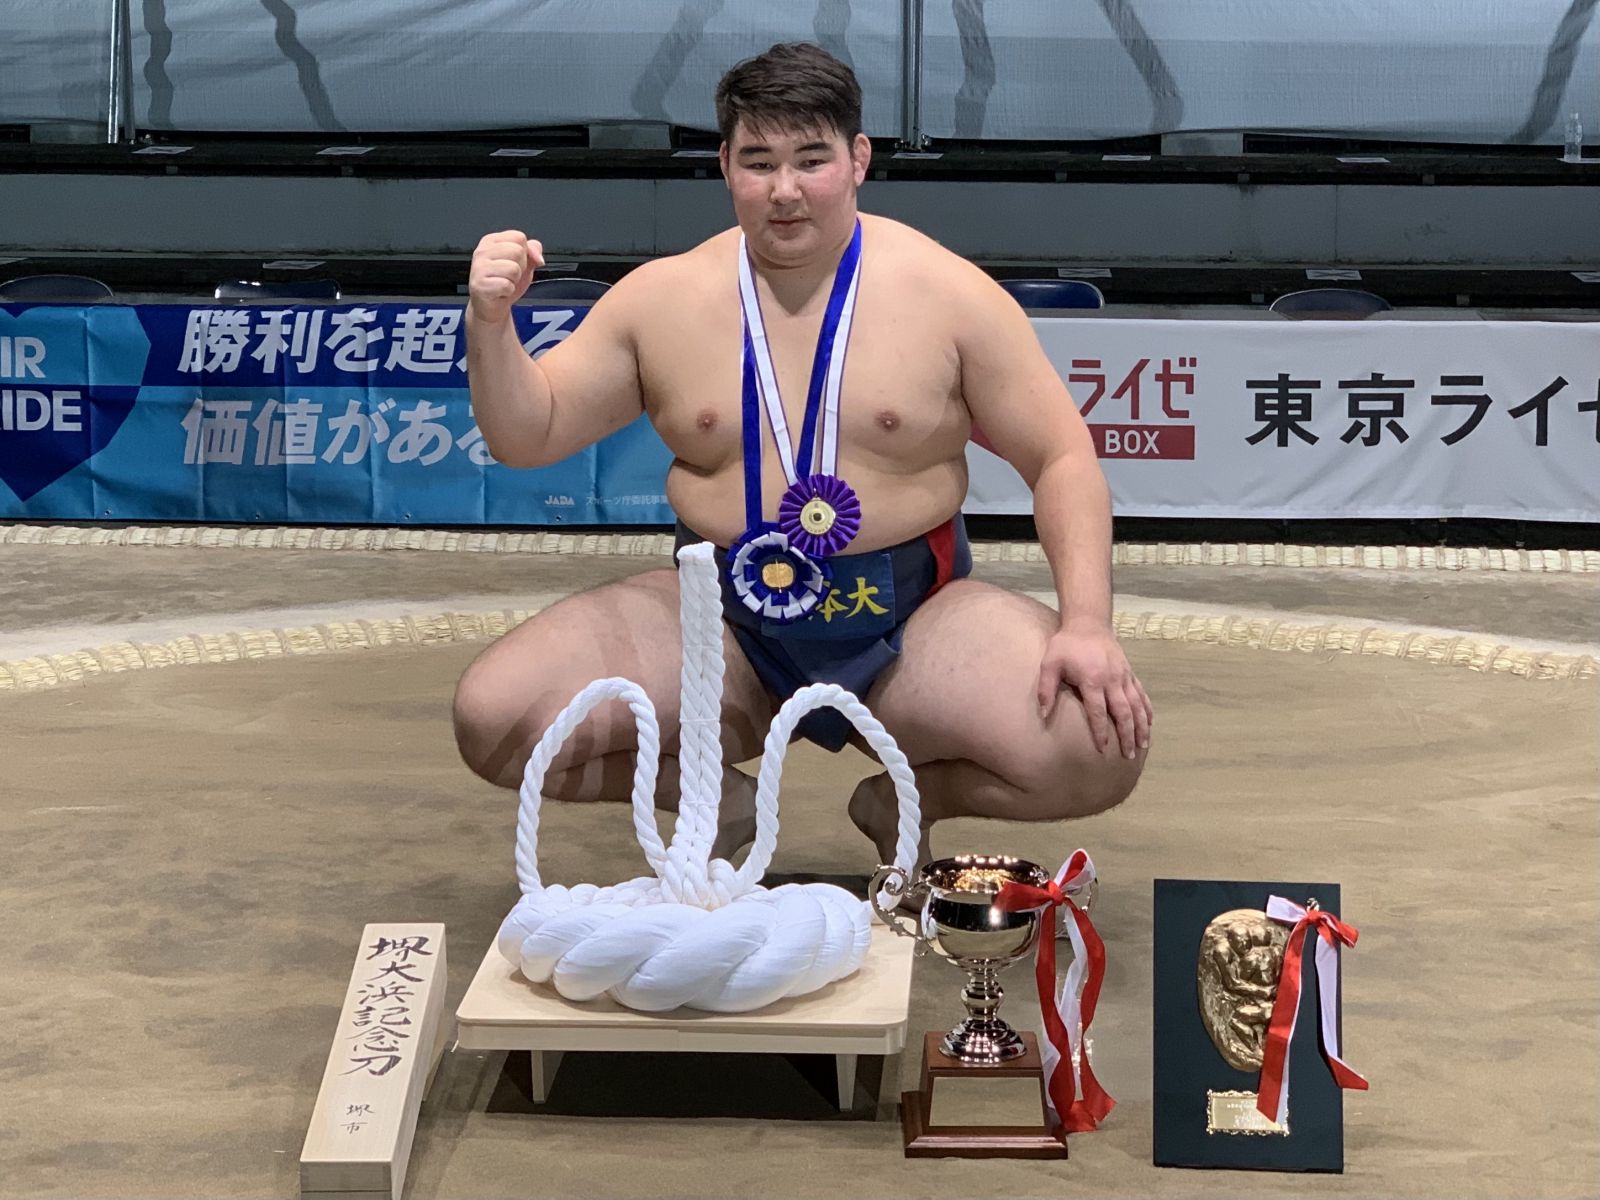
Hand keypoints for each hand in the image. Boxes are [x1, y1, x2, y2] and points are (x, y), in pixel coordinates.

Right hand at [467, 230, 542, 324]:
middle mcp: (482, 251)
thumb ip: (533, 250)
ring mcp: (479, 267)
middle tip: (509, 275)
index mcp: (491, 240)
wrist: (491, 306)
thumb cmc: (504, 281)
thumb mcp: (523, 261)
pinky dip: (508, 291)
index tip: (515, 262)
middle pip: (518, 251)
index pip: (519, 237)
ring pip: (514, 269)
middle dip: (521, 267)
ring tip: (505, 282)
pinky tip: (500, 292)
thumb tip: (538, 257)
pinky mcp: (479, 285)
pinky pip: (507, 285)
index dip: (525, 252)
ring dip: (514, 280)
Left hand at [1036, 621, 1152, 758]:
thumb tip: (1043, 714)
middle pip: (1123, 712)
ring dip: (1141, 726)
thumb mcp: (1050, 663)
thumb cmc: (1066, 645)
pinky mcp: (1130, 672)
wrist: (1088, 623)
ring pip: (1137, 705)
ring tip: (1143, 746)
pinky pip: (1142, 694)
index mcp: (1092, 680)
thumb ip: (1046, 689)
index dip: (1101, 731)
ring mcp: (1124, 676)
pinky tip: (1149, 724)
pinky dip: (1147, 710)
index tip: (1102, 749)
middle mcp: (1112, 680)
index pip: (1098, 711)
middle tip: (1128, 755)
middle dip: (1127, 735)